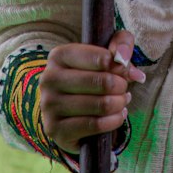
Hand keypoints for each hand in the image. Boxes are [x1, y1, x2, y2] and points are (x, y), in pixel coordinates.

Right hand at [40, 30, 146, 154]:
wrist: (73, 114)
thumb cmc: (93, 77)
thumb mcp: (107, 54)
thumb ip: (121, 43)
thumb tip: (122, 59)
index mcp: (59, 55)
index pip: (101, 58)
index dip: (120, 66)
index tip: (123, 71)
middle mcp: (49, 78)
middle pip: (102, 82)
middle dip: (121, 86)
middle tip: (123, 88)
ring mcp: (49, 105)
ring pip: (101, 104)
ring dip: (119, 104)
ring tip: (121, 101)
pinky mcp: (54, 129)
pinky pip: (95, 125)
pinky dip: (114, 121)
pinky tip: (117, 116)